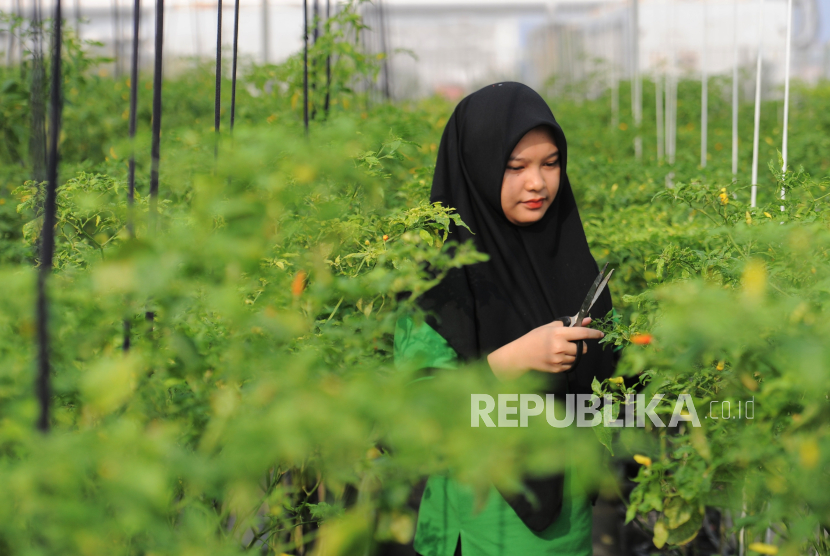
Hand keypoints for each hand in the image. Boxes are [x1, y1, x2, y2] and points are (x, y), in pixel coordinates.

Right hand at [486, 317, 604, 380]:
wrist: (521, 354)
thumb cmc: (535, 338)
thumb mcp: (550, 326)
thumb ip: (569, 323)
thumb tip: (587, 320)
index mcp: (558, 334)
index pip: (582, 333)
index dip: (594, 333)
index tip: (600, 334)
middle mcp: (560, 347)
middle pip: (583, 348)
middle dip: (581, 345)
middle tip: (571, 342)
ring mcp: (558, 360)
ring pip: (577, 357)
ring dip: (574, 353)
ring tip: (562, 350)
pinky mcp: (557, 369)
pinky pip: (571, 365)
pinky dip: (568, 361)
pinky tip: (558, 357)